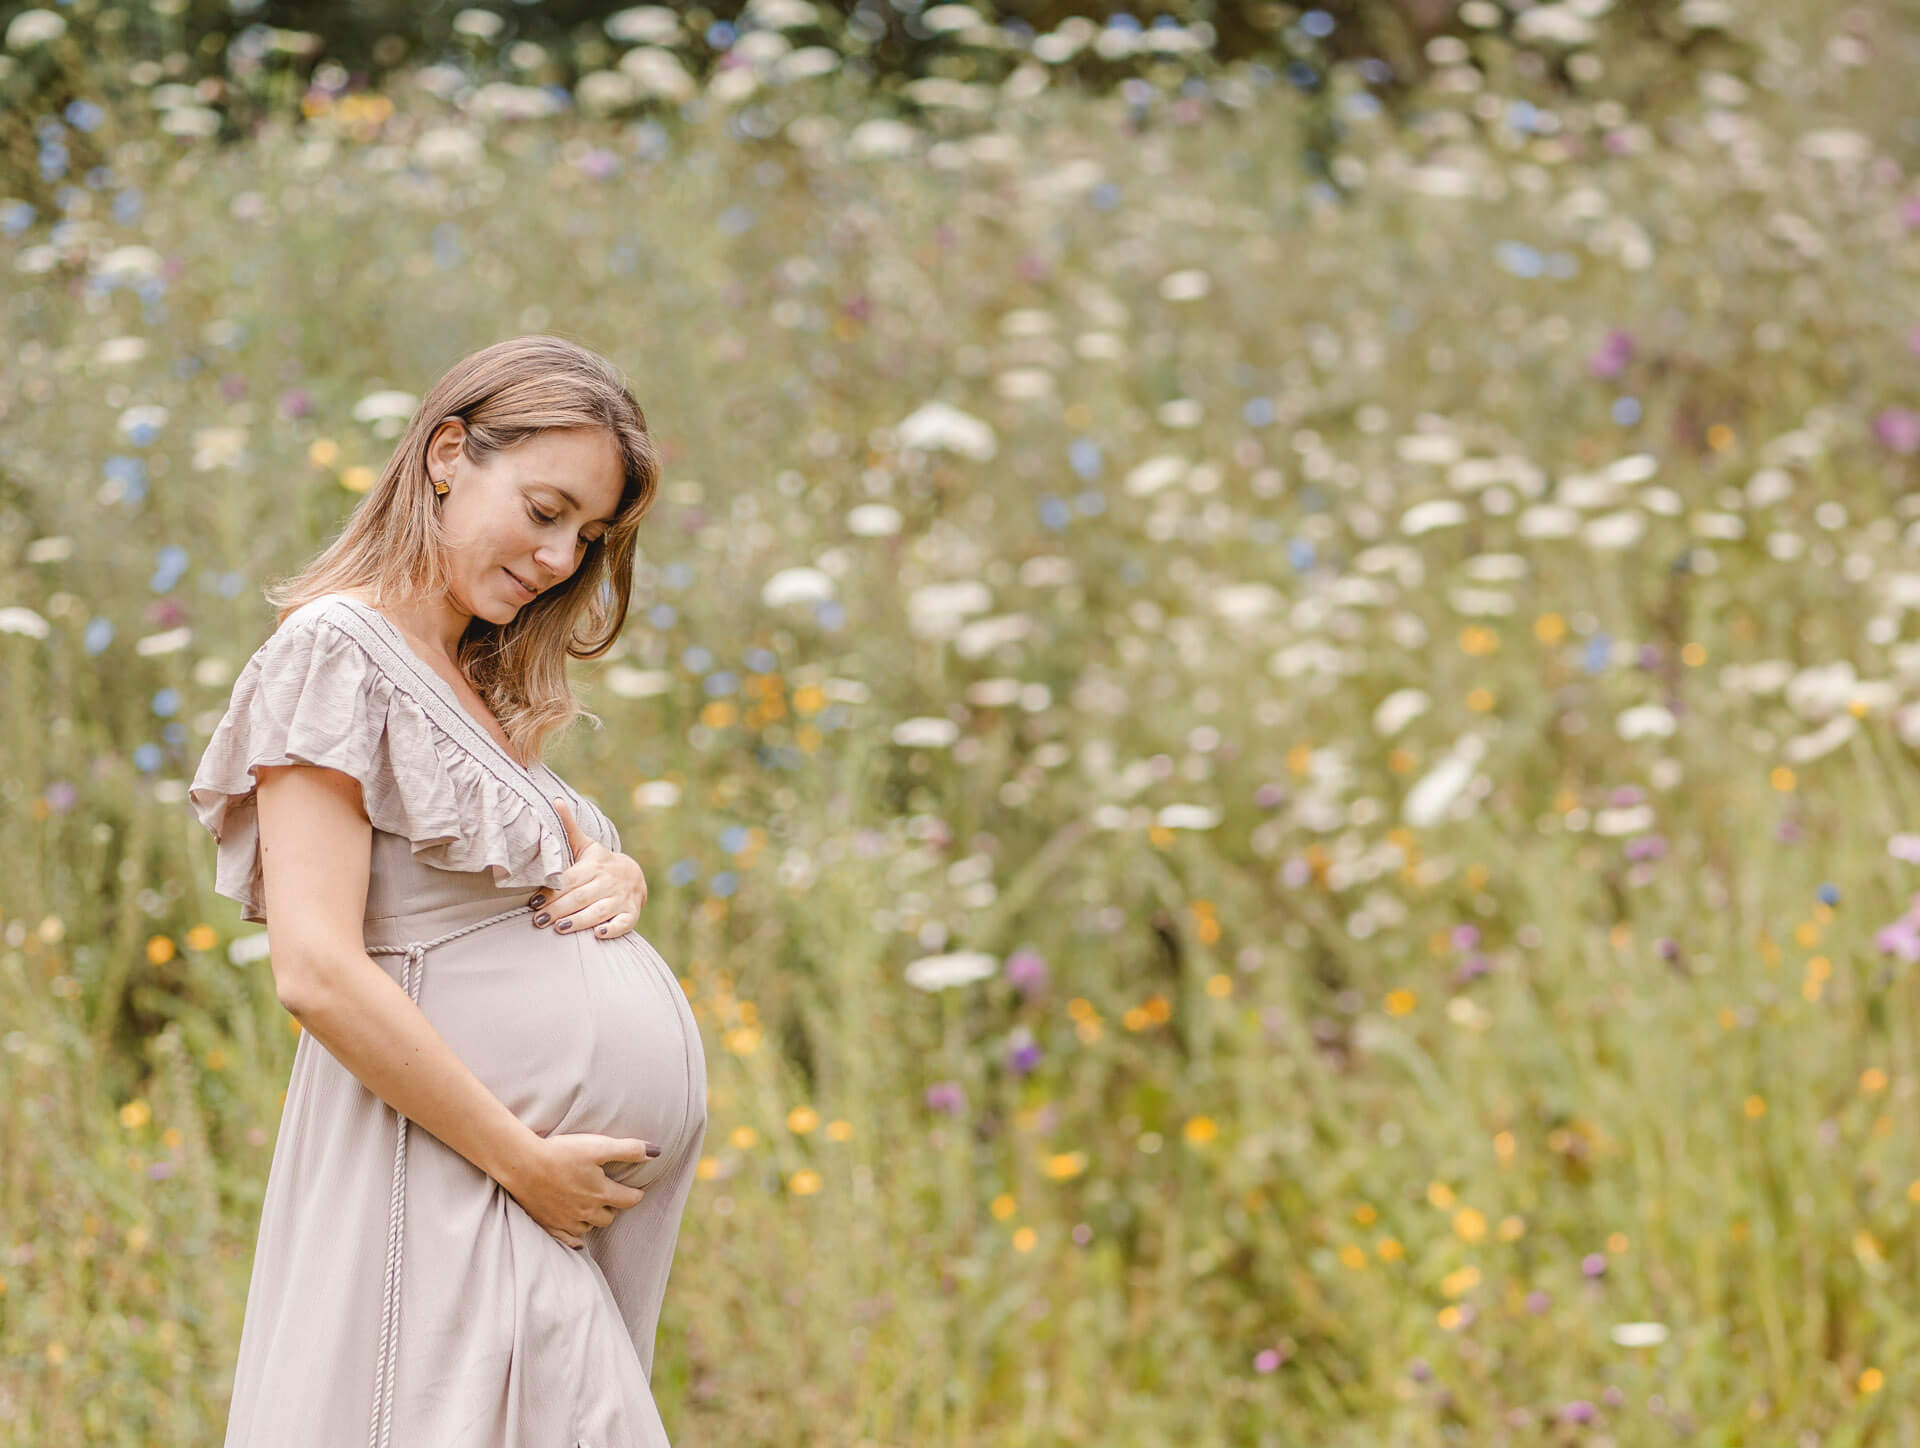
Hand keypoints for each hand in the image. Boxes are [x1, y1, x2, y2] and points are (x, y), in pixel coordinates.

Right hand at [499, 1131, 658, 1249]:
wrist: (523, 1165)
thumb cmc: (562, 1153)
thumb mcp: (599, 1146)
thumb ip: (629, 1150)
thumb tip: (657, 1152)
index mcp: (601, 1193)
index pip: (629, 1200)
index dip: (635, 1194)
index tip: (636, 1191)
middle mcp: (587, 1212)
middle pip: (609, 1217)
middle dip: (614, 1207)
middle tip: (611, 1197)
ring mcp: (567, 1221)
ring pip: (589, 1227)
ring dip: (594, 1219)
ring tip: (592, 1208)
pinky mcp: (548, 1225)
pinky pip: (568, 1239)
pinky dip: (575, 1237)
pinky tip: (577, 1236)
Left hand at [528, 796, 647, 940]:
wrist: (635, 875)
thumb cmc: (600, 864)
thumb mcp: (586, 845)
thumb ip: (569, 827)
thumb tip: (555, 800)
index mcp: (594, 866)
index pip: (570, 880)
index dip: (552, 891)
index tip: (534, 902)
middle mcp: (607, 882)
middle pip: (580, 897)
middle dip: (559, 909)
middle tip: (539, 921)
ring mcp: (620, 898)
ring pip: (599, 911)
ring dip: (580, 921)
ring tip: (560, 929)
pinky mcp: (631, 913)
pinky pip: (624, 923)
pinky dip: (612, 929)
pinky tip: (598, 935)